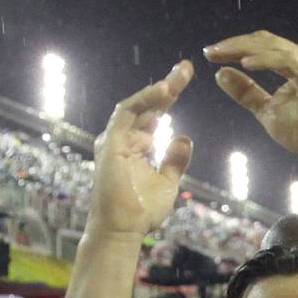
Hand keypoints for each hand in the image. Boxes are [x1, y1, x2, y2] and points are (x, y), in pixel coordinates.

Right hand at [85, 60, 193, 239]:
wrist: (122, 230)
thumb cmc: (141, 212)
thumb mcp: (167, 182)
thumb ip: (174, 161)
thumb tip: (184, 137)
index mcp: (136, 147)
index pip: (154, 115)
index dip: (170, 97)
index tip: (186, 80)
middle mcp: (123, 140)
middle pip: (147, 106)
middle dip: (167, 86)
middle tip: (186, 68)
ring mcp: (115, 140)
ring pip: (137, 105)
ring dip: (157, 89)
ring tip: (179, 76)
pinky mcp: (110, 143)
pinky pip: (126, 113)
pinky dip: (145, 100)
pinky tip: (164, 91)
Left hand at [205, 30, 297, 167]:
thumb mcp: (266, 110)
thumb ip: (246, 92)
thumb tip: (220, 74)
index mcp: (292, 63)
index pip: (259, 46)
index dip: (234, 47)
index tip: (210, 54)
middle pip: (264, 41)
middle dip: (234, 44)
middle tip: (209, 51)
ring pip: (273, 47)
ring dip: (244, 49)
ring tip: (221, 55)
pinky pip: (286, 61)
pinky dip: (265, 60)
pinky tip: (245, 65)